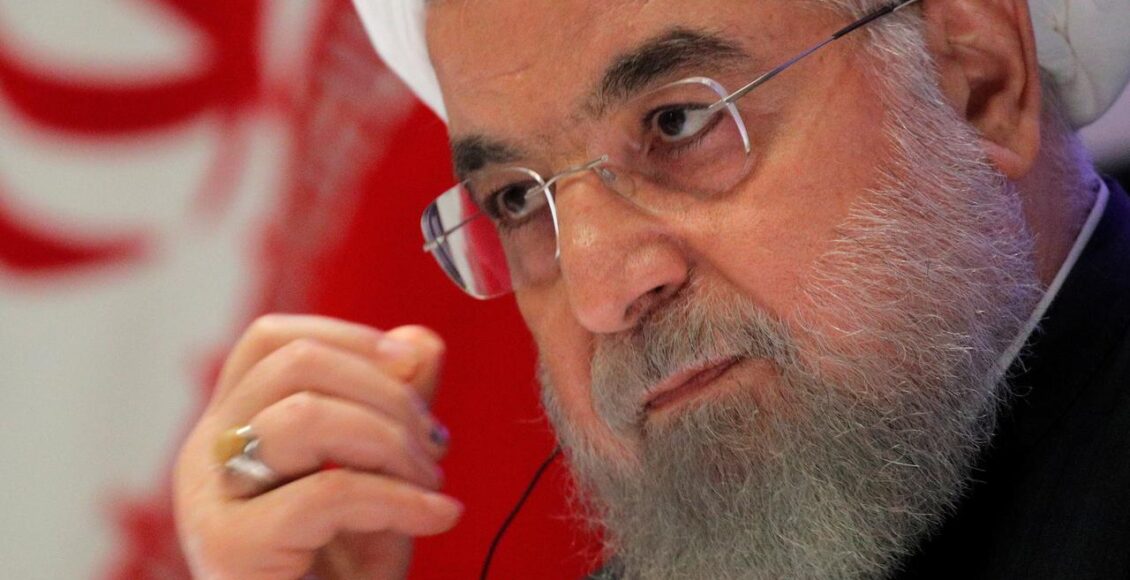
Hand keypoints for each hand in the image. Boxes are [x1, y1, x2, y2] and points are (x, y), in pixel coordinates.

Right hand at [174, 315, 462, 579]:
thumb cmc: (345, 566)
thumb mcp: (381, 472)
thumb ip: (395, 405)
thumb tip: (422, 341)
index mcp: (233, 424)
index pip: (272, 338)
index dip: (350, 337)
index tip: (412, 368)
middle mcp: (206, 452)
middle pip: (294, 363)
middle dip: (386, 393)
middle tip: (434, 442)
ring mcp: (210, 500)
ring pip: (306, 416)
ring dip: (392, 442)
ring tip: (431, 483)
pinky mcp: (232, 549)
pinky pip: (329, 493)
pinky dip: (400, 499)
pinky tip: (439, 516)